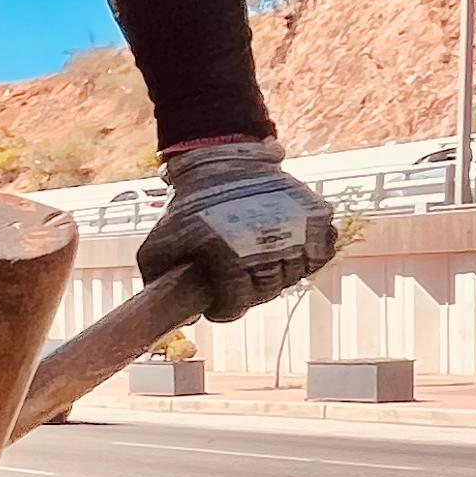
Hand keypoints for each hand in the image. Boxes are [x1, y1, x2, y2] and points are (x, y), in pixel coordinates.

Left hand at [139, 136, 337, 316]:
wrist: (222, 162)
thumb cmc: (189, 206)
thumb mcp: (159, 243)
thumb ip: (155, 280)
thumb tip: (175, 313)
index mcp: (231, 258)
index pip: (237, 304)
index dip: (225, 309)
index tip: (219, 305)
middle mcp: (268, 248)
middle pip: (266, 291)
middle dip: (249, 292)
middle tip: (237, 281)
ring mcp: (296, 232)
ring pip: (293, 274)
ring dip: (276, 274)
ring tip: (257, 262)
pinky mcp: (316, 217)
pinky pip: (320, 253)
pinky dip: (307, 257)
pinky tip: (285, 251)